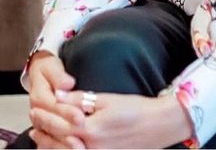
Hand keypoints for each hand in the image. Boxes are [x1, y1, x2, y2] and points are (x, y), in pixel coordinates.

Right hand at [28, 51, 84, 148]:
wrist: (40, 74)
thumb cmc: (48, 70)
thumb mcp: (52, 67)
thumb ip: (59, 76)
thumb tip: (67, 84)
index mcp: (38, 98)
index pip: (54, 108)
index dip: (67, 112)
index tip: (80, 115)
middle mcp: (37, 114)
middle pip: (53, 125)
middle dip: (69, 128)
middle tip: (83, 130)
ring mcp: (40, 124)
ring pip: (52, 137)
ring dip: (65, 142)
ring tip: (80, 144)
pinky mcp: (45, 129)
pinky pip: (51, 142)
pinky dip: (62, 146)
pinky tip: (75, 148)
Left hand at [30, 90, 193, 148]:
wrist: (158, 126)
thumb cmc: (136, 109)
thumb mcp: (108, 99)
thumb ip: (81, 99)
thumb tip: (58, 94)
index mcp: (91, 130)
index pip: (59, 123)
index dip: (45, 115)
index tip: (35, 107)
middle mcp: (90, 147)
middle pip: (58, 140)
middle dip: (43, 130)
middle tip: (33, 120)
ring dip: (49, 144)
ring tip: (39, 135)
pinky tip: (61, 145)